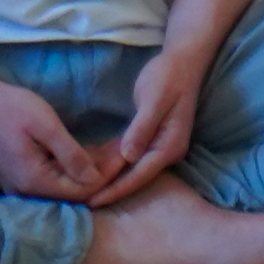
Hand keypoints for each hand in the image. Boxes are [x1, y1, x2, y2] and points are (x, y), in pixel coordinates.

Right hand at [0, 68, 112, 204]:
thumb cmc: (12, 107)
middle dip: (100, 174)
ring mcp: (20, 186)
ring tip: (112, 150)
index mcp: (33, 181)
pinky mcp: (20, 177)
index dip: (106, 176)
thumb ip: (71, 155)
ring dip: (89, 170)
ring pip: (64, 186)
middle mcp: (25, 191)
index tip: (126, 157)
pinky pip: (52, 179)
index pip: (80, 191)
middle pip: (73, 192)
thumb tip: (96, 179)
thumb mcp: (47, 126)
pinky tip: (91, 152)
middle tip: (123, 153)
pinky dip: (72, 168)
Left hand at [86, 35, 222, 203]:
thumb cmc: (168, 77)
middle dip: (110, 189)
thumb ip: (142, 129)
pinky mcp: (152, 137)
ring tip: (83, 188)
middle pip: (135, 177)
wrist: (183, 61)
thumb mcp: (154, 100)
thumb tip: (128, 157)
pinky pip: (130, 155)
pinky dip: (113, 162)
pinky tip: (93, 166)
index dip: (115, 190)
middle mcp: (166, 151)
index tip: (92, 202)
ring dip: (110, 177)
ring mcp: (160, 145)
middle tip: (80, 201)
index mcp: (169, 146)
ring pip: (131, 168)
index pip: (139, 176)